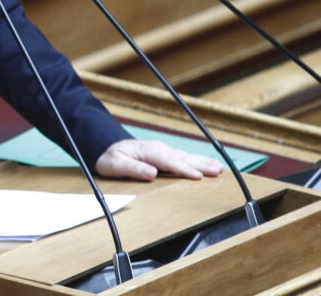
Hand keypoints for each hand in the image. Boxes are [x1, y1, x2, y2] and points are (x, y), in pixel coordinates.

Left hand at [95, 138, 223, 180]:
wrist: (106, 148)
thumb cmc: (110, 158)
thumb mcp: (114, 164)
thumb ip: (132, 169)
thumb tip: (151, 173)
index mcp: (148, 151)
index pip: (169, 162)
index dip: (184, 169)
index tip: (198, 176)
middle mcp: (159, 149)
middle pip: (182, 158)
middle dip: (200, 164)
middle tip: (218, 171)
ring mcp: (163, 150)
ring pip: (186, 157)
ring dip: (203, 162)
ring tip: (219, 168)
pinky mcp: (165, 154)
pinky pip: (184, 158)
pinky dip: (197, 160)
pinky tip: (208, 164)